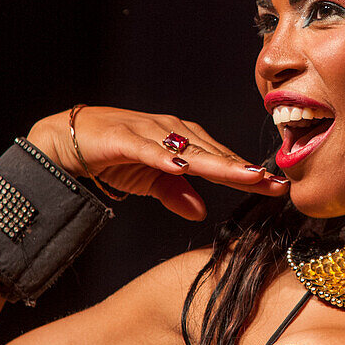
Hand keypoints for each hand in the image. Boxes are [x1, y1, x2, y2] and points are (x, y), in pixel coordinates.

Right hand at [27, 107, 287, 220]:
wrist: (68, 139)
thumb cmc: (114, 155)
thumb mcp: (150, 181)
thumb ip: (176, 194)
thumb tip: (201, 213)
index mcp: (184, 142)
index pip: (222, 160)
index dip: (248, 174)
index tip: (277, 188)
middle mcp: (172, 132)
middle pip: (214, 153)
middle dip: (244, 169)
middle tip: (273, 183)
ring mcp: (149, 132)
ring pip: (189, 149)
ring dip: (217, 162)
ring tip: (244, 176)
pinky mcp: (123, 137)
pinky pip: (147, 148)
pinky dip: (164, 157)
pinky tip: (181, 166)